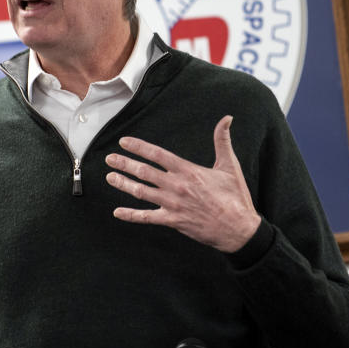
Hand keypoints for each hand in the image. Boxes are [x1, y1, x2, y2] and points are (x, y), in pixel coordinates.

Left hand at [105, 115, 260, 251]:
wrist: (238, 229)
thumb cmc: (235, 197)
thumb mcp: (230, 166)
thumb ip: (222, 141)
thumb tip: (227, 118)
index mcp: (188, 171)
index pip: (157, 155)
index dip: (139, 147)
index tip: (124, 142)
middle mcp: (177, 186)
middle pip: (145, 172)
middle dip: (125, 164)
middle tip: (110, 159)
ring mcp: (173, 204)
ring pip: (142, 192)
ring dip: (124, 184)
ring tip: (110, 177)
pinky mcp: (173, 221)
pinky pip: (147, 218)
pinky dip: (131, 215)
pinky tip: (118, 212)